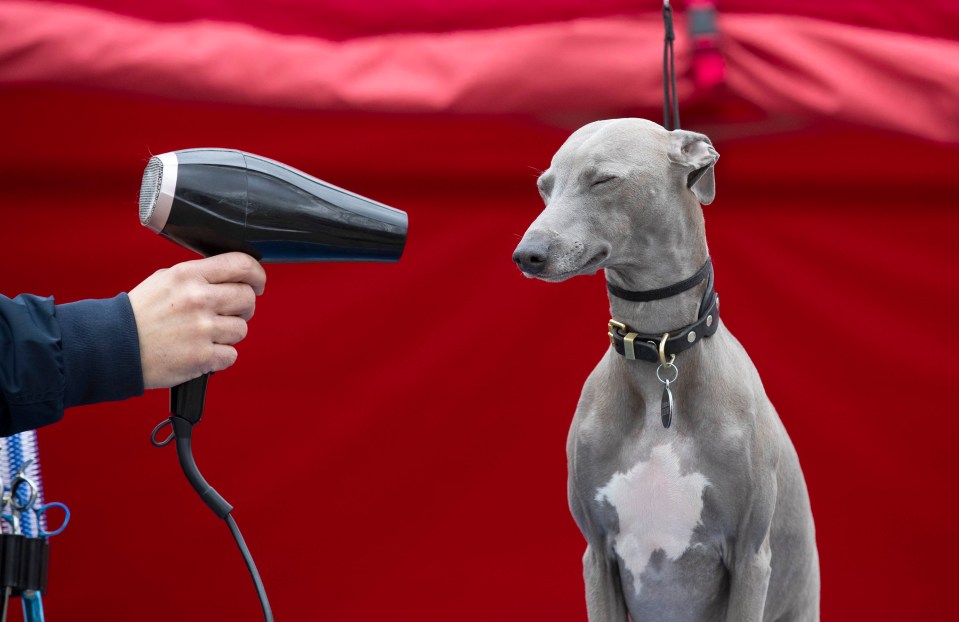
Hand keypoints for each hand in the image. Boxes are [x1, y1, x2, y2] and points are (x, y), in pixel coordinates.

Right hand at [128, 253, 266, 388]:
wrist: (112, 347)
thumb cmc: (139, 314)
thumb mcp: (165, 280)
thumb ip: (198, 276)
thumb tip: (231, 277)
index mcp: (189, 275)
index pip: (241, 265)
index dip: (256, 274)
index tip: (257, 283)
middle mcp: (198, 299)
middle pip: (247, 298)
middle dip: (244, 307)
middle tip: (230, 312)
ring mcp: (202, 329)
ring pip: (241, 329)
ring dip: (228, 334)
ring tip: (204, 335)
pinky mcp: (202, 357)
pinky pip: (231, 355)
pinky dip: (219, 357)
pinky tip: (200, 351)